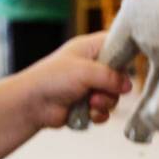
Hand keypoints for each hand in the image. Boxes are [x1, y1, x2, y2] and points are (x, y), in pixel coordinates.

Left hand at [17, 32, 132, 129]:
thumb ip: (110, 76)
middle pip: (119, 76)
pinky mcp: (86, 105)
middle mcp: (92, 66)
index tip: (126, 67)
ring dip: (105, 103)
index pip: (117, 44)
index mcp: (90, 48)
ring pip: (113, 96)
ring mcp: (89, 86)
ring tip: (90, 104)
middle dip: (113, 88)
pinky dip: (98, 115)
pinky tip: (89, 114)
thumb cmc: (51, 79)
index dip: (125, 54)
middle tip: (99, 91)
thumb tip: (128, 86)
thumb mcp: (84, 70)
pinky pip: (104, 111)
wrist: (31, 104)